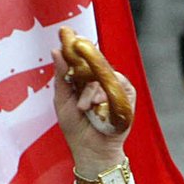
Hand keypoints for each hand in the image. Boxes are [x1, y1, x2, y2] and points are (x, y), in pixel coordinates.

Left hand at [52, 48, 132, 177]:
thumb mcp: (62, 99)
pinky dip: (106, 95)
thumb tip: (56, 50)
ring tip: (84, 108)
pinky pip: (119, 85)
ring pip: (106, 74)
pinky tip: (98, 106)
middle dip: (84, 65)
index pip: (81, 56)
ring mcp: (114, 87)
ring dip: (92, 91)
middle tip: (74, 68)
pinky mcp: (127, 97)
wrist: (91, 151)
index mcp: (83, 79)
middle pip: (95, 61)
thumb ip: (61, 75)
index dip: (75, 44)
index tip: (66, 32)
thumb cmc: (75, 128)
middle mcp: (99, 80)